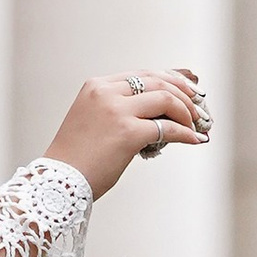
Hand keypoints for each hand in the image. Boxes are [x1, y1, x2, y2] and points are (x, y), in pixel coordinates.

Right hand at [43, 68, 211, 198]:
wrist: (57, 183)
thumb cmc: (77, 160)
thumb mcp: (94, 122)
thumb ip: (121, 111)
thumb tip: (158, 114)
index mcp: (97, 86)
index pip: (142, 74)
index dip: (171, 79)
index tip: (189, 87)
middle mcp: (106, 92)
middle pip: (158, 81)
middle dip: (184, 93)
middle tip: (199, 108)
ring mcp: (116, 110)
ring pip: (165, 98)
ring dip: (187, 112)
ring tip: (197, 126)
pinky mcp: (127, 132)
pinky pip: (166, 128)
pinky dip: (184, 133)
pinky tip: (193, 140)